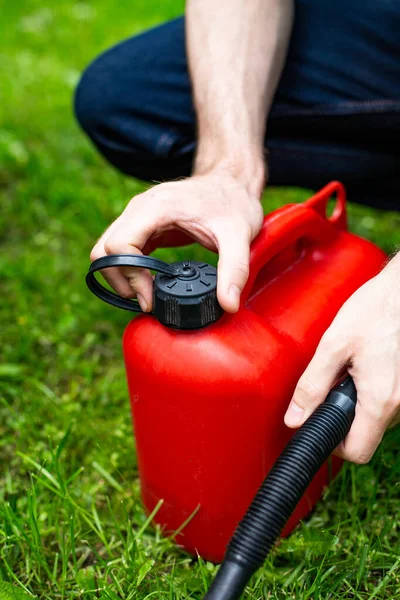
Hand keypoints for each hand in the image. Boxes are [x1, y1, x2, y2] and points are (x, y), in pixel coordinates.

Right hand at [90, 170, 263, 312]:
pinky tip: (150, 283)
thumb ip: (234, 270)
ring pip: (105, 251)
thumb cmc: (233, 204)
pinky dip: (127, 270)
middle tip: (148, 300)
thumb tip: (228, 305)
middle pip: (104, 251)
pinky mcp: (141, 227)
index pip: (118, 246)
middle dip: (120, 281)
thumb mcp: (240, 236)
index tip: (151, 298)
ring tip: (148, 294)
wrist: (231, 183)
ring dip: (120, 277)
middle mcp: (138, 209)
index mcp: (155, 208)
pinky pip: (119, 251)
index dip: (130, 277)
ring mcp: (136, 217)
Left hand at [284, 256, 399, 463]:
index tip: (318, 422)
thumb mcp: (333, 346)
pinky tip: (360, 367)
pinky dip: (368, 393)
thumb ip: (312, 385)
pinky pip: (384, 402)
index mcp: (379, 400)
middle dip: (341, 418)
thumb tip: (294, 419)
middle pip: (365, 436)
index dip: (332, 444)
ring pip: (375, 419)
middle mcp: (399, 404)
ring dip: (355, 404)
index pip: (357, 452)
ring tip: (345, 371)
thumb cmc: (373, 311)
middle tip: (328, 387)